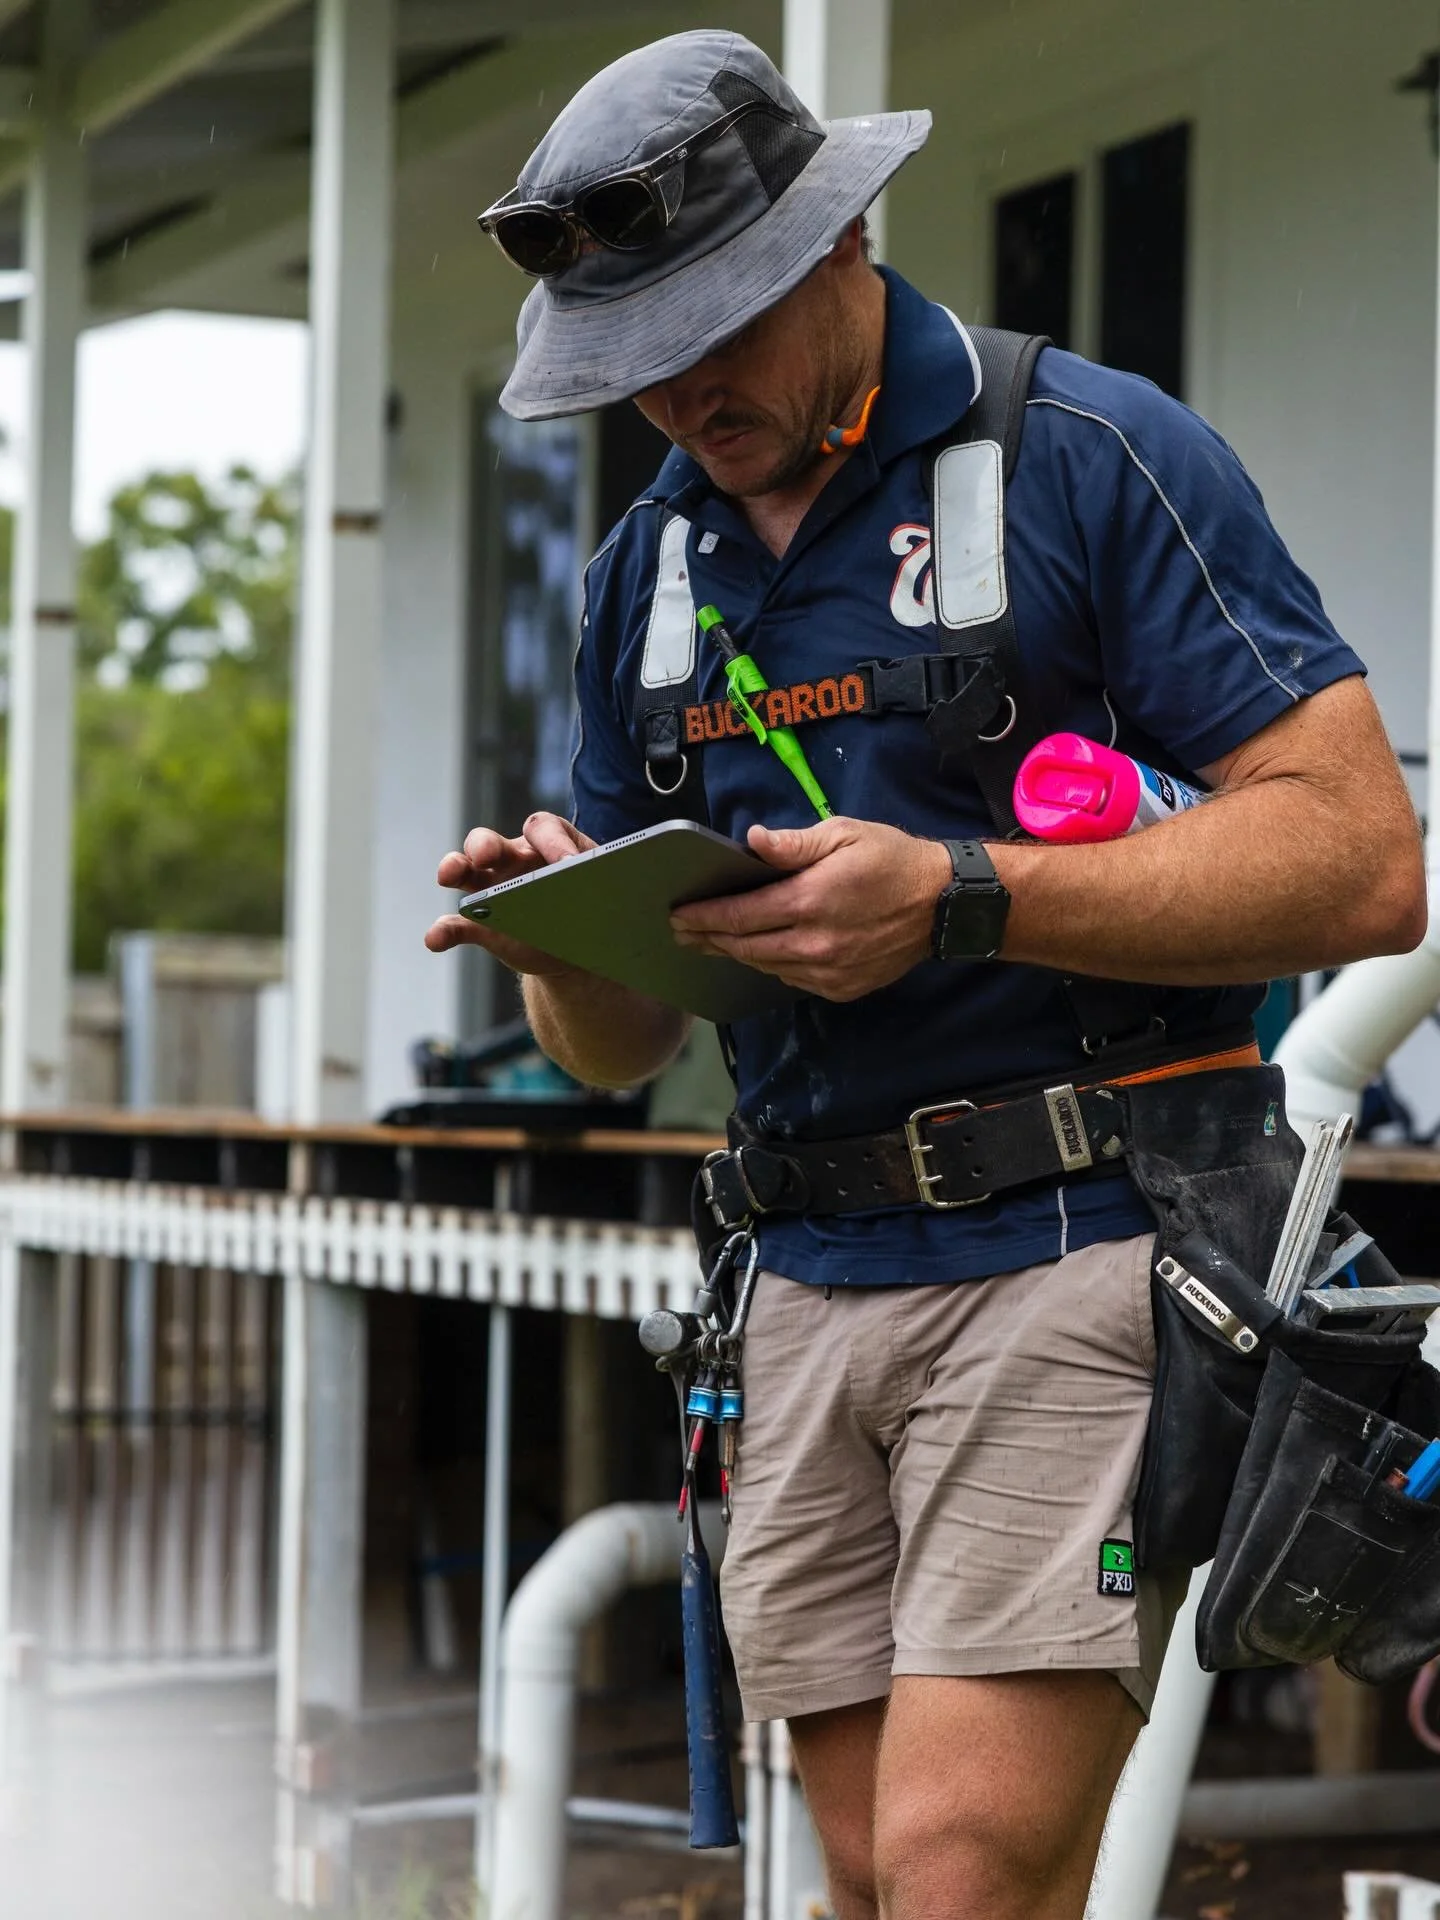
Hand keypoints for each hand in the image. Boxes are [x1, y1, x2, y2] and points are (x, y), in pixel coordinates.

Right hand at [424, 811, 597, 974]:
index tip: (568, 866)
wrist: (581, 949)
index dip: (553, 842)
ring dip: (454, 869)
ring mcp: (492, 891)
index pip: (542, 828)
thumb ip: (598, 883)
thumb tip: (588, 884)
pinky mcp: (481, 926)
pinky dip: (443, 932)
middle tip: (485, 855)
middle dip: (484, 845)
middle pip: (490, 842)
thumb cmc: (593, 905)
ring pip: (465, 872)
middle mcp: (513, 860)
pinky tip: (436, 940)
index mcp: (547, 845)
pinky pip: (456, 926)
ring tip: (447, 876)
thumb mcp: (604, 891)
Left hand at [670, 817, 951, 1001]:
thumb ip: (793, 844)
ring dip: (737, 955)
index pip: (740, 915)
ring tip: (713, 943)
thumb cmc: (892, 859)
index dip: (704, 916)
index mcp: (809, 900)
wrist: (944, 904)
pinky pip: (793, 979)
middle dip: (710, 939)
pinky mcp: (842, 988)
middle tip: (682, 933)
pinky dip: (772, 965)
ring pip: (767, 966)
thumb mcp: (844, 834)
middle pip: (746, 946)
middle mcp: (814, 944)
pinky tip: (760, 953)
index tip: (678, 914)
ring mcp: (828, 972)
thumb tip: (750, 841)